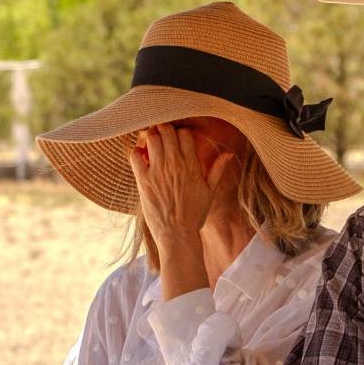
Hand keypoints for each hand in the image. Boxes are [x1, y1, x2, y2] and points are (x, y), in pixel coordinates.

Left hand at [128, 124, 236, 245]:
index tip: (176, 139)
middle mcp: (175, 165)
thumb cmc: (194, 214)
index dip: (179, 133)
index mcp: (192, 165)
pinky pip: (135, 156)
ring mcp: (158, 172)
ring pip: (152, 139)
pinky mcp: (143, 181)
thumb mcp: (210, 191)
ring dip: (150, 138)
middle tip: (161, 137)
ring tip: (150, 145)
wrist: (177, 234)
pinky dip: (136, 152)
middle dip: (163, 130)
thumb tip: (228, 154)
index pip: (184, 134)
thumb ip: (217, 170)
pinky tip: (140, 157)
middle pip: (166, 131)